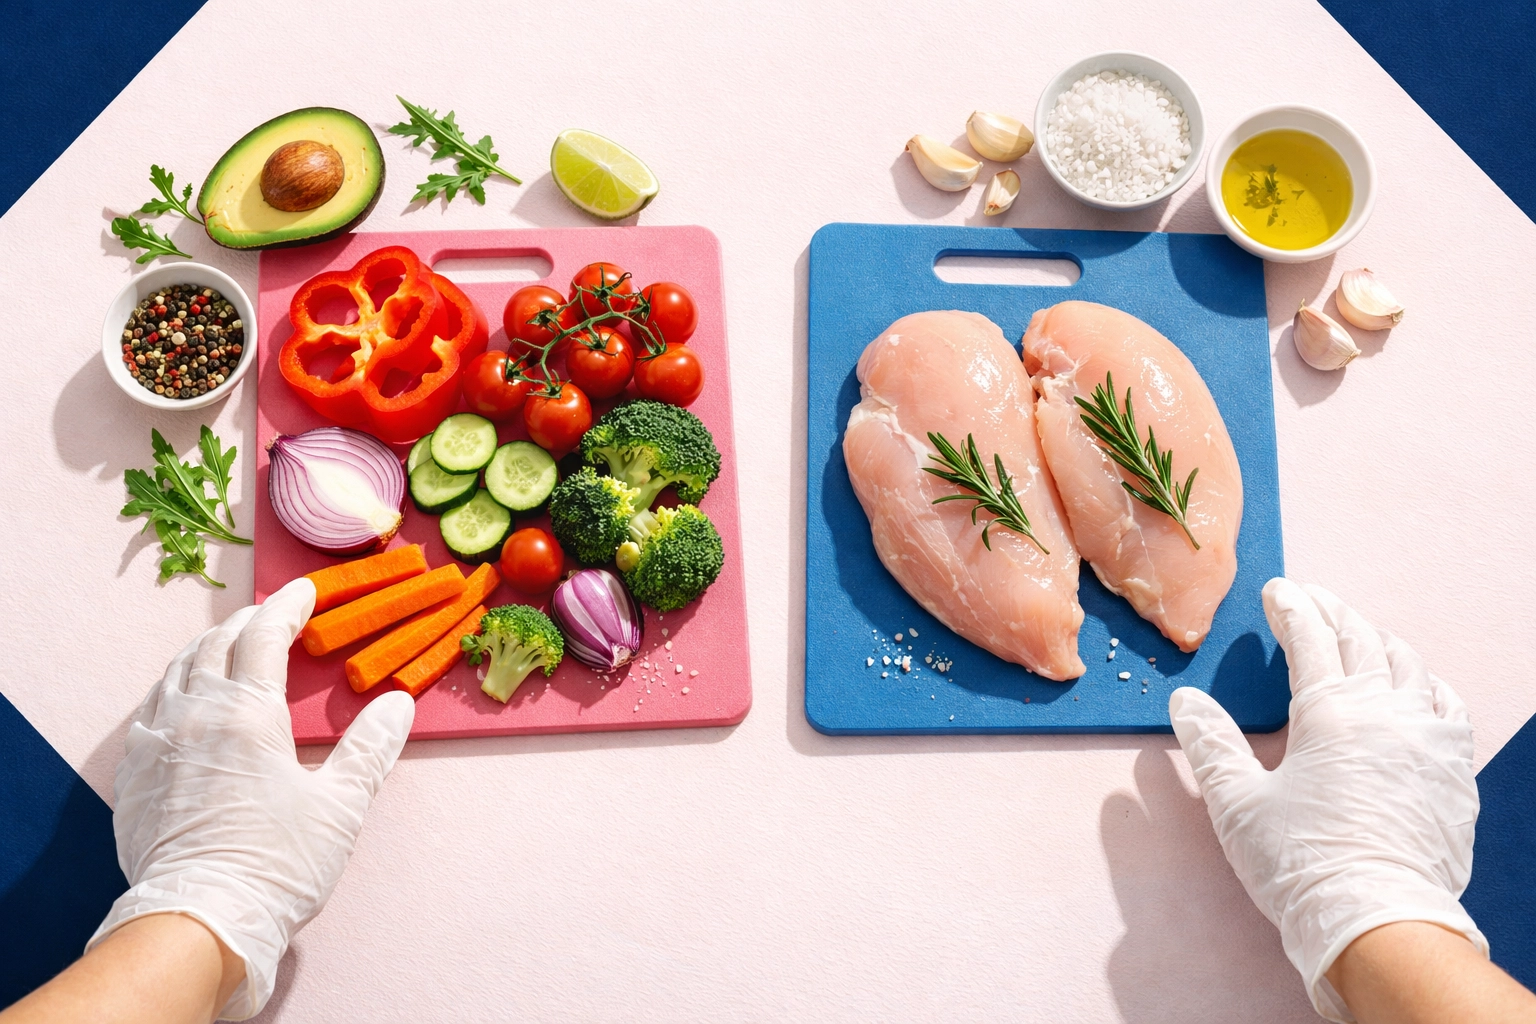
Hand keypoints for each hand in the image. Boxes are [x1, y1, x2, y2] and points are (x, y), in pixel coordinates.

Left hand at [88, 579, 414, 1019]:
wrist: (201, 919)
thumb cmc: (277, 863)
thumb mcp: (341, 806)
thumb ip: (370, 747)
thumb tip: (397, 704)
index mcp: (249, 713)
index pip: (266, 636)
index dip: (287, 607)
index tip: (305, 591)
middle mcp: (197, 713)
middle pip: (217, 643)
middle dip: (248, 620)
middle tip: (272, 614)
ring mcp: (157, 741)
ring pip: (177, 670)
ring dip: (208, 647)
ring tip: (228, 643)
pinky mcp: (133, 773)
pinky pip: (149, 708)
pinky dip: (173, 686)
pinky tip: (182, 697)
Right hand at [1168, 578, 1484, 1022]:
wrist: (1376, 922)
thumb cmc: (1299, 862)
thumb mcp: (1236, 802)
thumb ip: (1210, 743)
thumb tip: (1186, 700)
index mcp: (1331, 712)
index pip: (1310, 639)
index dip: (1291, 608)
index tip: (1278, 591)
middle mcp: (1386, 712)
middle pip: (1362, 640)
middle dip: (1332, 612)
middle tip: (1310, 599)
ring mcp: (1429, 739)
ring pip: (1408, 665)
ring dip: (1377, 640)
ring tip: (1357, 633)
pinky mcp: (1453, 772)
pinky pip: (1447, 706)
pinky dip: (1425, 682)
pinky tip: (1416, 684)